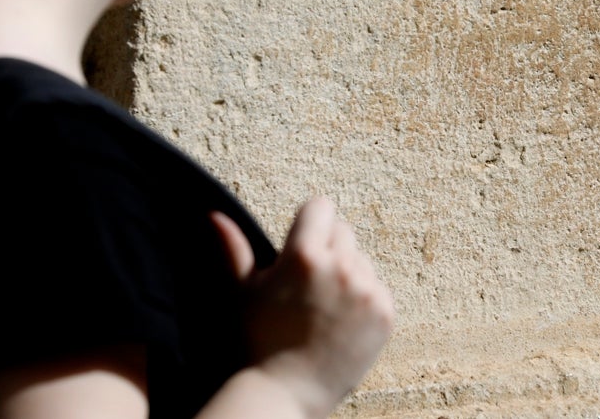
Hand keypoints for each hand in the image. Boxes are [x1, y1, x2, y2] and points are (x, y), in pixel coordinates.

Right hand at [211, 197, 394, 416]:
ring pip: (362, 260)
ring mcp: (367, 290)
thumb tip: (214, 215)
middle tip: (309, 284)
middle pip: (343, 232)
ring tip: (324, 307)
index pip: (320, 207)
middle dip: (328, 249)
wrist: (286, 392)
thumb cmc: (259, 341)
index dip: (309, 222)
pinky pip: (379, 288)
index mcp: (304, 255)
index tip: (301, 242)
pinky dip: (365, 299)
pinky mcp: (385, 312)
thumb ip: (233, 249)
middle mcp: (340, 267)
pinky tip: (342, 321)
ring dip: (348, 273)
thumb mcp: (243, 291)